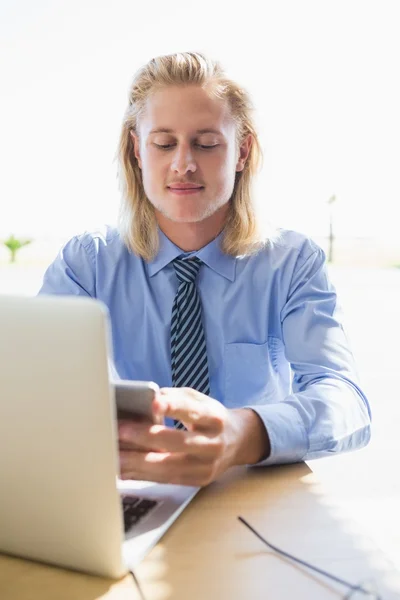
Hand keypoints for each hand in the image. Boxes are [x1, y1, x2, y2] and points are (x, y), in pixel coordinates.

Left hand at [118, 387, 269, 486]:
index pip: (193, 411)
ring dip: (136, 462)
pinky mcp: (198, 481)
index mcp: (215, 418)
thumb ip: (175, 399)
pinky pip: (166, 480)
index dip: (173, 407)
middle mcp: (214, 444)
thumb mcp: (199, 400)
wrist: (238, 441)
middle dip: (145, 437)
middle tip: (119, 431)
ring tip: (113, 454)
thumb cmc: (210, 417)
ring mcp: (207, 466)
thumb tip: (148, 400)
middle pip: (178, 442)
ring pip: (168, 466)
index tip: (152, 403)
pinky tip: (123, 469)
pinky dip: (142, 475)